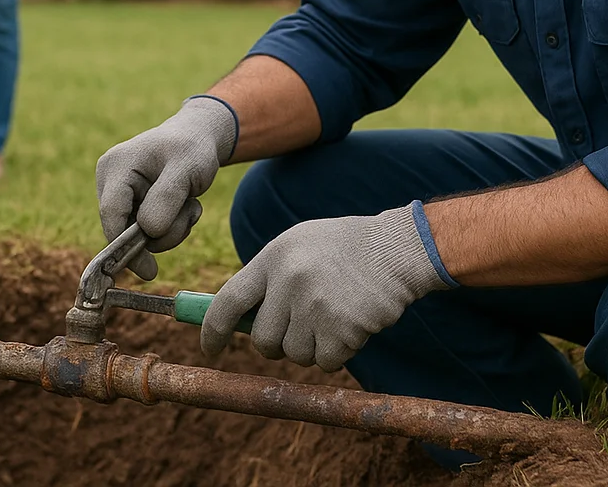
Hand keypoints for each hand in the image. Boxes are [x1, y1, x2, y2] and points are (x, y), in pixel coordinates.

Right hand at [94, 96, 237, 279]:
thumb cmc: (192, 147)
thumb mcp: (187, 168)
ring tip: (190, 205)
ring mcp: (120, 194)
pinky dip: (171, 226)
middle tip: (190, 214)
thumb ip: (167, 197)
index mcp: (116, 166)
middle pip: (124, 228)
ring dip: (171, 229)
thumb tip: (148, 231)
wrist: (198, 137)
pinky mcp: (132, 205)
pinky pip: (148, 231)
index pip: (111, 213)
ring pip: (139, 234)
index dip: (125, 244)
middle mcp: (111, 180)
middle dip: (161, 232)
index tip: (149, 271)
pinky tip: (185, 206)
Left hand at [200, 203, 453, 371]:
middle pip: (262, 340)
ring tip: (334, 315)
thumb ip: (269, 277)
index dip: (212, 331)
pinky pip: (325, 362)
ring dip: (313, 346)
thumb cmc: (346, 247)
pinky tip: (351, 325)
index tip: (210, 348)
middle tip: (303, 325)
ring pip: (295, 355)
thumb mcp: (299, 245)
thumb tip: (235, 318)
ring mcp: (314, 306)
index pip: (228, 302)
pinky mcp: (340, 329)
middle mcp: (288, 281)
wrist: (397, 248)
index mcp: (273, 258)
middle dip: (279, 342)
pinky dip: (338, 352)